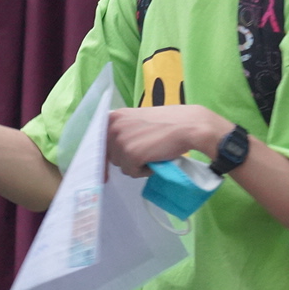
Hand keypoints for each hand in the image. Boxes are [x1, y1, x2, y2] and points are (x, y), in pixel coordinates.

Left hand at [105, 104, 228, 178]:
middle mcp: (113, 127)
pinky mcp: (131, 154)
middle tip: (146, 152)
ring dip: (136, 165)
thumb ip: (125, 130)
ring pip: (121, 166)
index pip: (99, 142)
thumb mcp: (138, 120)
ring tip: (152, 153)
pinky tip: (155, 159)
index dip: (103, 156)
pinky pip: (132, 172)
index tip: (104, 170)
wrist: (189, 126)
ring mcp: (121, 141)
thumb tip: (113, 150)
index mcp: (114, 117)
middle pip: (111, 155)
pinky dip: (144, 171)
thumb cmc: (169, 123)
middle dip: (127, 158)